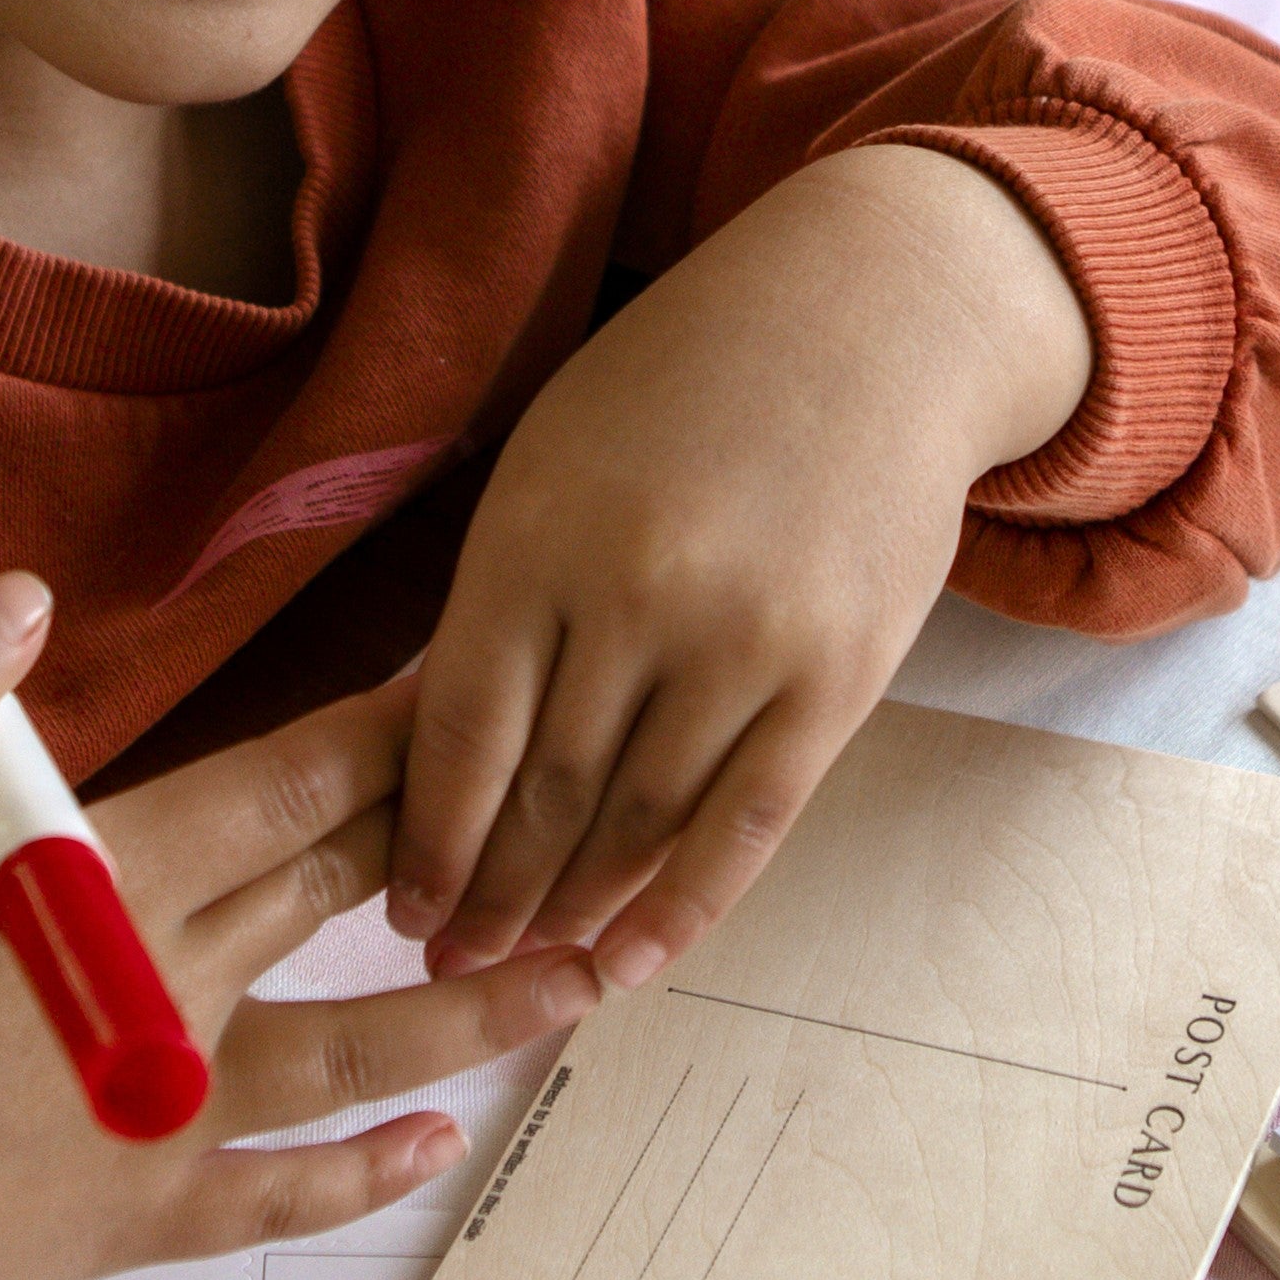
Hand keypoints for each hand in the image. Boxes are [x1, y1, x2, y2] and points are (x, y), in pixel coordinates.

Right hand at [0, 572, 599, 1279]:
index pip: (298, 780)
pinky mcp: (130, 1219)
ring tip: (585, 974)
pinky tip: (440, 1144)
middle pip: (348, 886)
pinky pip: (277, 1195)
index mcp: (109, 877)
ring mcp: (163, 1114)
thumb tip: (23, 590)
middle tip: (568, 788)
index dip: (399, 725)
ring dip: (482, 1006)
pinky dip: (363, 1172)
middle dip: (461, 828)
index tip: (486, 677)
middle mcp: (171, 989)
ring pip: (363, 1045)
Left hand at [387, 143, 1091, 991]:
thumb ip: (505, 597)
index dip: (427, 843)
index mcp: (540, 538)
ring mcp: (745, 642)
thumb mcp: (558, 456)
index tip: (404, 910)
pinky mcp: (837, 675)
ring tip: (537, 960)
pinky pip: (747, 823)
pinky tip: (635, 958)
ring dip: (577, 909)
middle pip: (543, 797)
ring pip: (638, 821)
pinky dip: (684, 905)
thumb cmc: (691, 384)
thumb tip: (453, 761)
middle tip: (455, 962)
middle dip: (492, 898)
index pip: (457, 736)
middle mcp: (637, 598)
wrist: (875, 318)